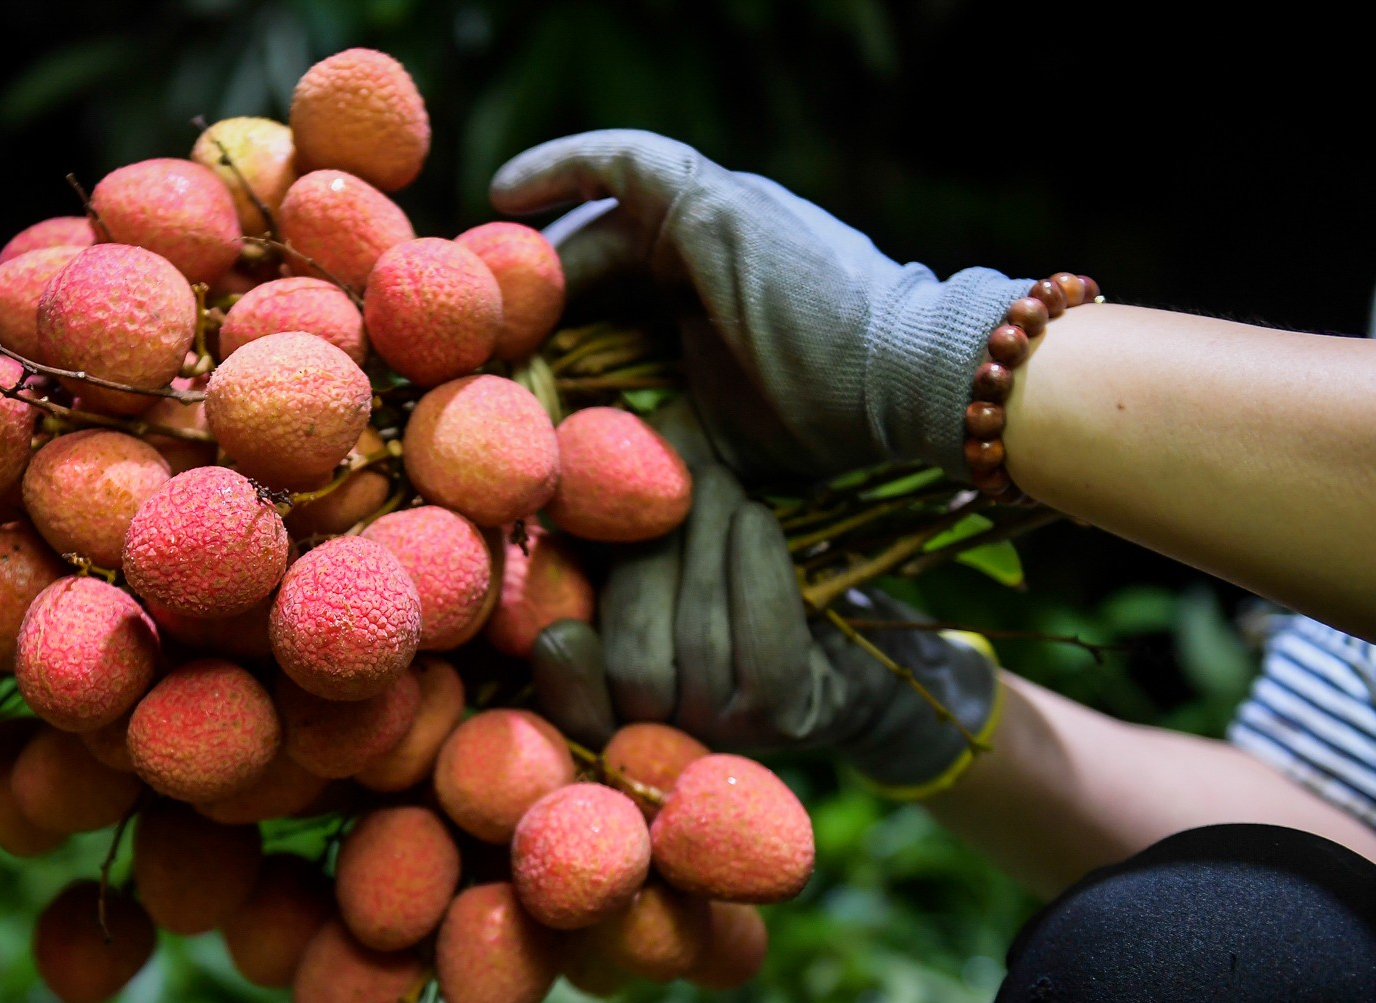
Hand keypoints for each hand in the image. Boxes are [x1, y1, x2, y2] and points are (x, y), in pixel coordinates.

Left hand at [492, 130, 1031, 481]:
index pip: (619, 291)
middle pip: (604, 248)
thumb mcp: (719, 435)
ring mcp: (715, 213)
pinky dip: (562, 166)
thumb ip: (657, 431)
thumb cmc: (827, 422)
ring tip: (475, 255)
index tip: (502, 350)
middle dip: (537, 279)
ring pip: (605, 203)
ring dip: (539, 233)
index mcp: (717, 297)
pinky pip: (620, 161)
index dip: (559, 312)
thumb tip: (579, 469)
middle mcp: (715, 243)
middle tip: (471, 313)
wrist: (904, 382)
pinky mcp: (711, 199)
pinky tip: (503, 194)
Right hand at [529, 400, 1001, 793]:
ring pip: (698, 644)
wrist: (840, 628)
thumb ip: (594, 560)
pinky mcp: (782, 725)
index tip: (572, 589)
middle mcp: (655, 748)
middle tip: (679, 477)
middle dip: (649, 558)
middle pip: (631, 663)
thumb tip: (557, 524)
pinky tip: (755, 520)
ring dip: (708, 547)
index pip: (566, 706)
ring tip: (720, 478)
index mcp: (604, 716)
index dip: (564, 664)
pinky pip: (763, 655)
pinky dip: (758, 577)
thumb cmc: (725, 586)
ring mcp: (720, 741)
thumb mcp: (647, 567)